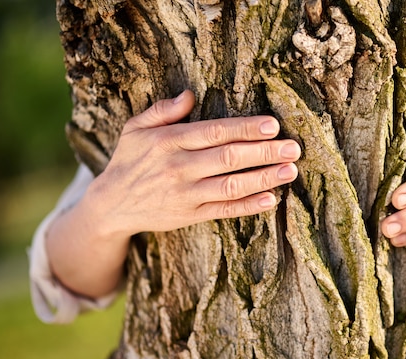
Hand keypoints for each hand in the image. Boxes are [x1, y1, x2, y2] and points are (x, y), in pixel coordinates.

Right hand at [46, 90, 300, 298]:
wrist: (111, 205)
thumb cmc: (129, 161)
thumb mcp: (135, 129)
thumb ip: (162, 111)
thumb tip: (190, 95)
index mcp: (168, 141)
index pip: (214, 132)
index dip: (245, 129)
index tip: (272, 125)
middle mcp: (179, 168)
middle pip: (229, 158)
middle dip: (265, 153)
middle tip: (294, 148)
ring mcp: (186, 194)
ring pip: (232, 185)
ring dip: (264, 178)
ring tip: (291, 171)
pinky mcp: (190, 215)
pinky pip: (224, 210)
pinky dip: (248, 206)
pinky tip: (271, 199)